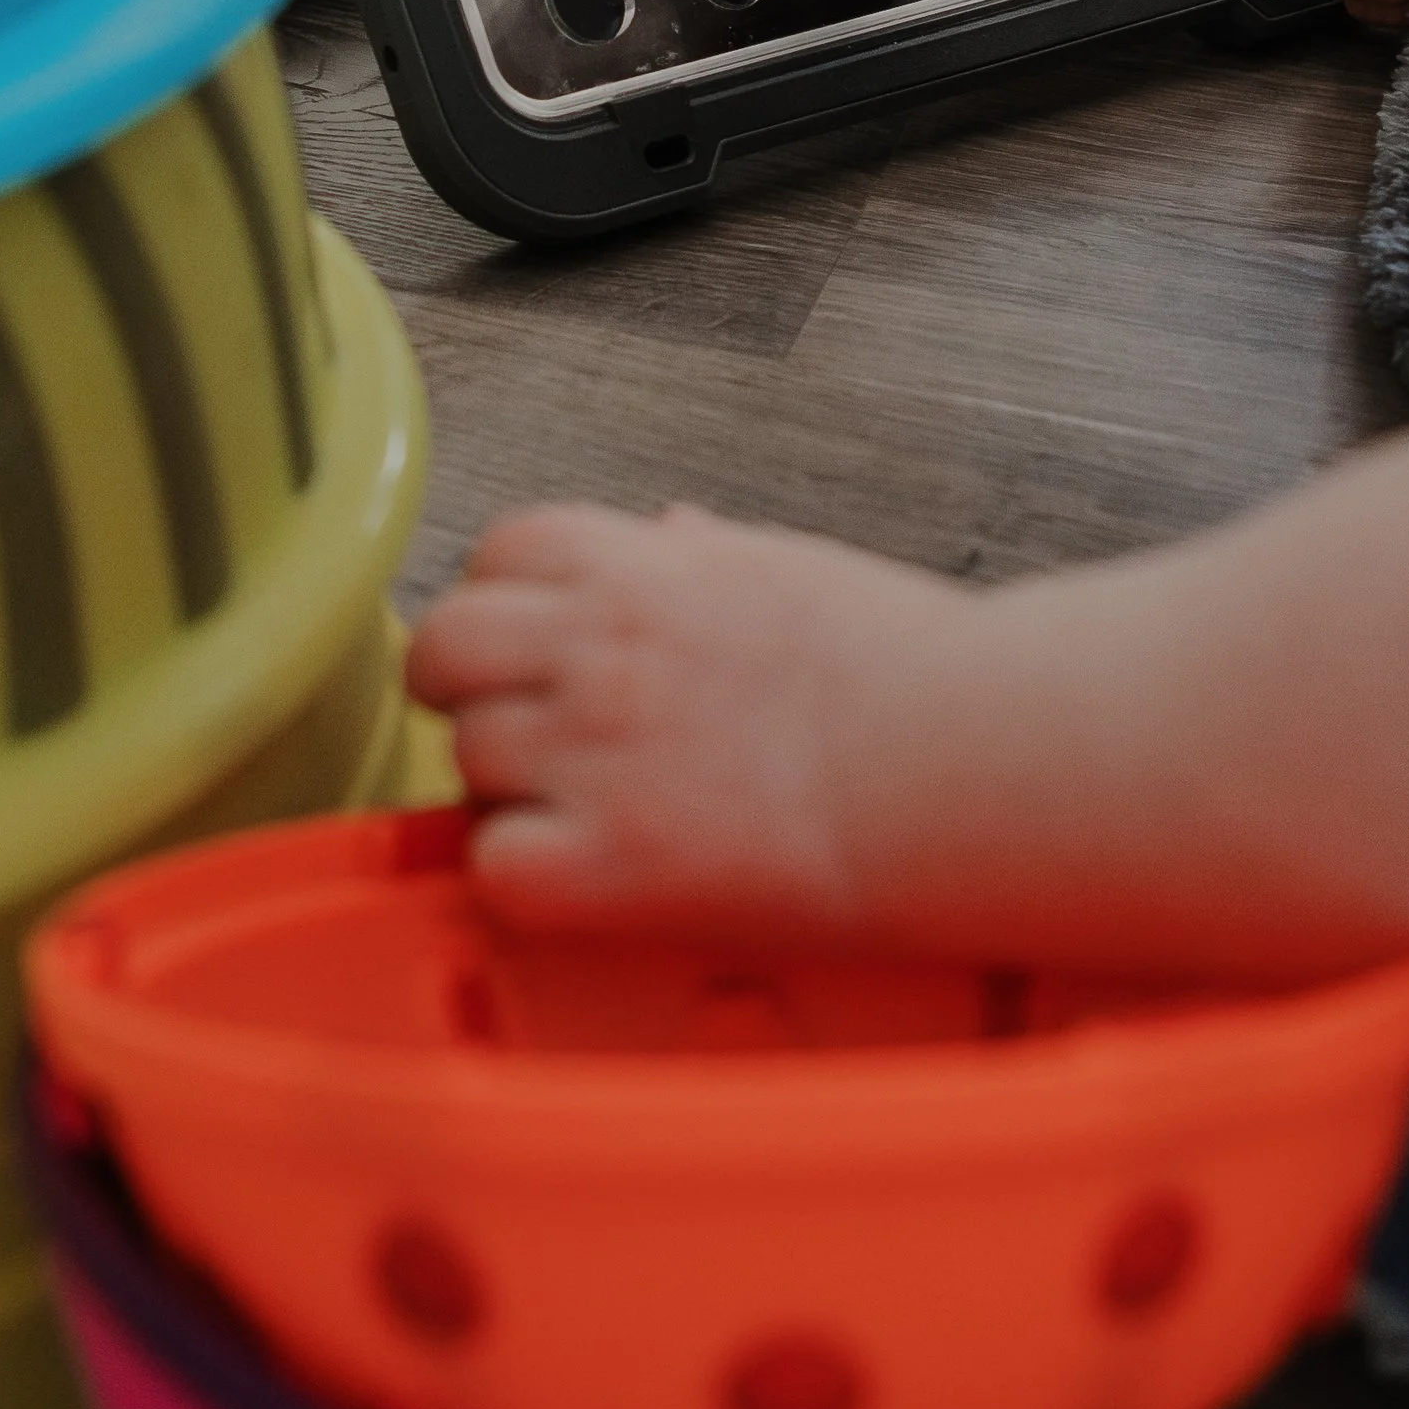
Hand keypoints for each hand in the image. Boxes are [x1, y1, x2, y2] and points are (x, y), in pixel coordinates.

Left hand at [404, 501, 957, 929]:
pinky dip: (524, 878)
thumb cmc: (911, 672)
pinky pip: (492, 865)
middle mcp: (604, 643)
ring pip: (466, 756)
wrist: (962, 763)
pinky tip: (590, 876)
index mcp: (651, 565)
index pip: (502, 548)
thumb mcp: (800, 572)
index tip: (531, 639)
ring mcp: (595, 751)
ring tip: (588, 811)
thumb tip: (665, 531)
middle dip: (466, 687)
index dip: (504, 598)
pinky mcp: (604, 862)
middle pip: (445, 645)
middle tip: (520, 728)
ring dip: (512, 787)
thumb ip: (709, 556)